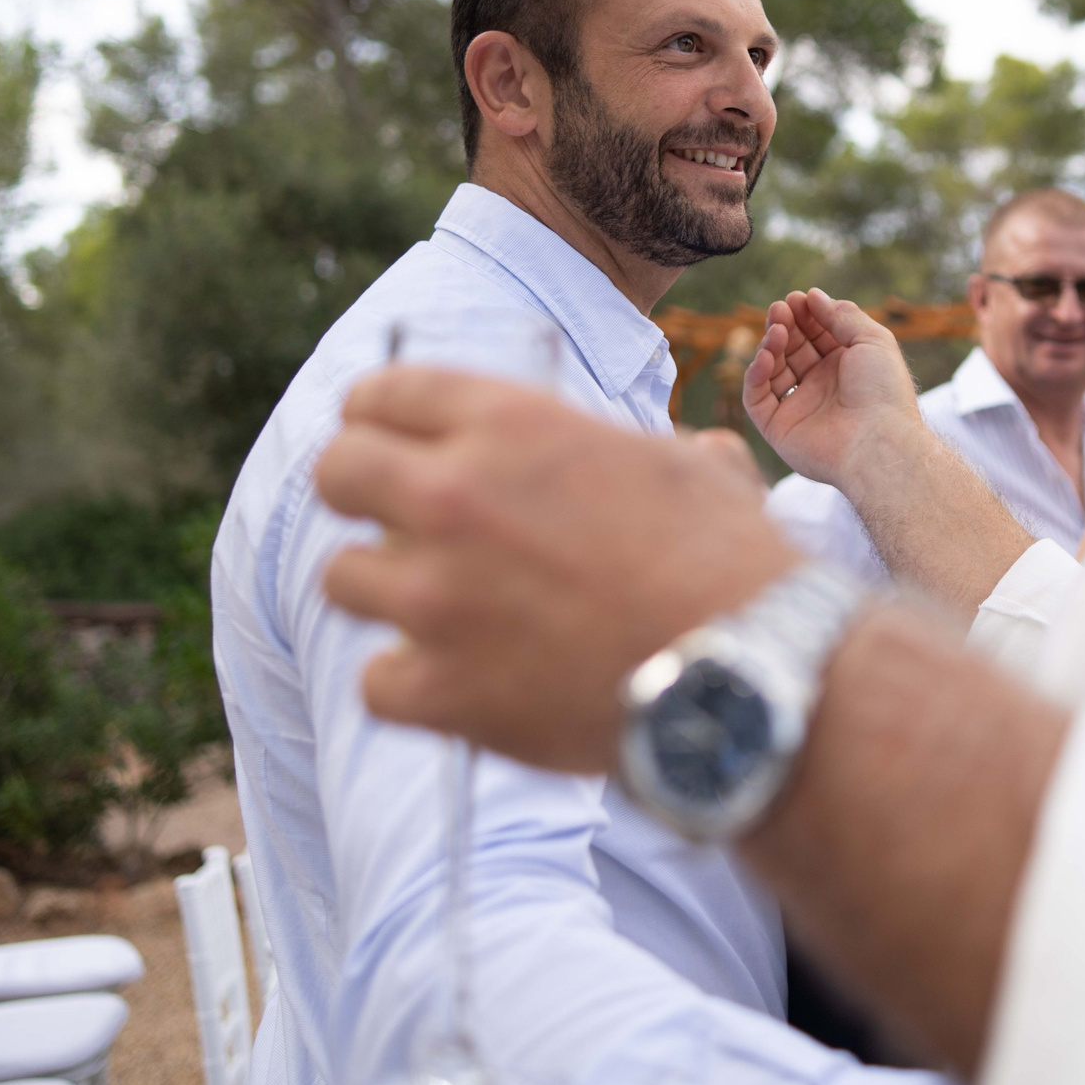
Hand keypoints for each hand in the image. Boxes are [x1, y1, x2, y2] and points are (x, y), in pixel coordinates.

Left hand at [319, 364, 797, 771]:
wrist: (747, 669)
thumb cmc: (730, 560)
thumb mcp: (680, 465)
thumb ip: (619, 452)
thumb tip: (645, 460)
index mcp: (510, 423)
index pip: (384, 394)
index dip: (379, 417)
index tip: (386, 439)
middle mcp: (455, 497)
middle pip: (337, 471)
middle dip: (358, 490)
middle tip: (392, 520)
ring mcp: (437, 598)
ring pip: (343, 578)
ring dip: (388, 593)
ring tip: (441, 612)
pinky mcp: (440, 690)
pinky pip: (374, 682)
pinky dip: (411, 687)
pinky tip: (457, 685)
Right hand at [742, 288, 926, 490]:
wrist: (878, 443)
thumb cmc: (882, 392)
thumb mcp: (873, 340)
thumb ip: (843, 315)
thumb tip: (814, 296)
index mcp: (846, 367)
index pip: (817, 334)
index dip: (806, 315)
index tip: (797, 299)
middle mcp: (822, 386)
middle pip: (792, 348)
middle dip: (785, 326)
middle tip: (780, 310)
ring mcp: (800, 407)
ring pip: (772, 370)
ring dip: (770, 346)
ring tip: (777, 332)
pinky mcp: (779, 429)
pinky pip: (757, 398)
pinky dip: (755, 375)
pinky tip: (765, 357)